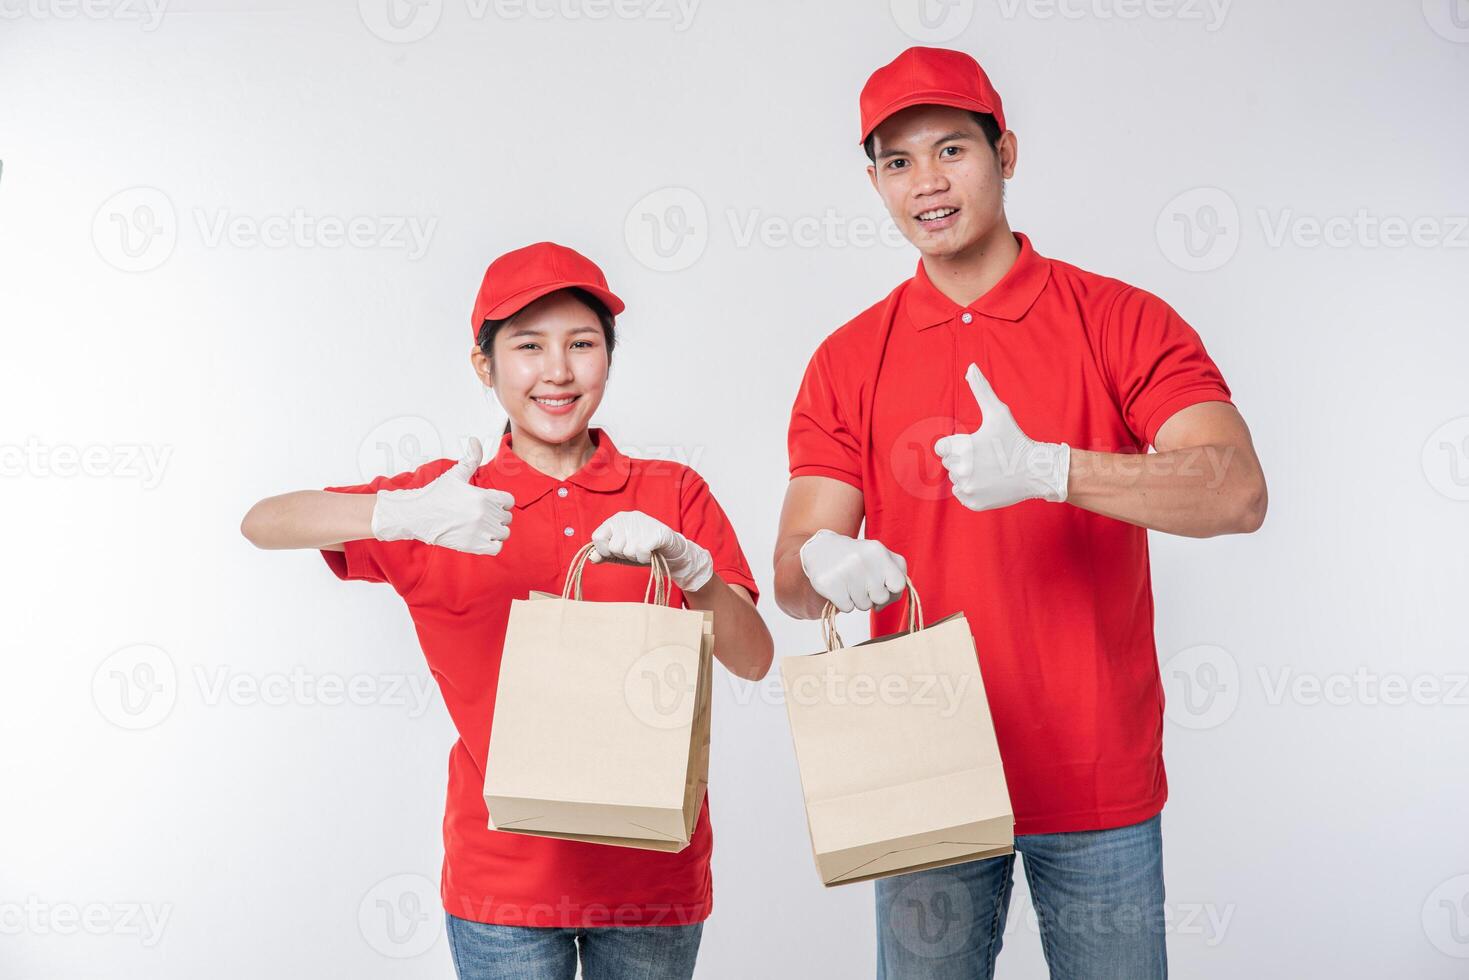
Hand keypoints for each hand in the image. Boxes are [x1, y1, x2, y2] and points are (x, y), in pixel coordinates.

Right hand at [370, 437, 514, 554]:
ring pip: (503, 533)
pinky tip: (480, 538)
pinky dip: (492, 544)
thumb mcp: (455, 474)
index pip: (509, 501)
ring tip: (481, 527)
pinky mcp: (473, 546)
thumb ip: (471, 458)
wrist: (417, 515)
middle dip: (497, 516)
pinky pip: (496, 547)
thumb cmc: (437, 494)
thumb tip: (475, 440)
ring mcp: (480, 531)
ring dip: (495, 531)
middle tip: (480, 515)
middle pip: (507, 517)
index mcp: (484, 496)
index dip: (501, 502)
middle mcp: (484, 514)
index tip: (488, 503)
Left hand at [589, 510, 713, 591]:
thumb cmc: (644, 551)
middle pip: (613, 547)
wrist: (672, 552)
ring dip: (636, 558)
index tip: (616, 552)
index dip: (604, 550)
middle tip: (636, 551)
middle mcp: (627, 517)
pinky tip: (651, 554)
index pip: (597, 536)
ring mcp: (642, 523)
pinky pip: (640, 552)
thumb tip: (591, 557)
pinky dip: (645, 558)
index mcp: (616, 519)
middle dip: (624, 555)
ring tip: (644, 551)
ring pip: (627, 551)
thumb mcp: (621, 554)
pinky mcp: (655, 532)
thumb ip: (605, 554)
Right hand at [798, 529, 906, 612]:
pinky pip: (847, 608)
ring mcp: (845, 572)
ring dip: (858, 599)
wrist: (821, 549)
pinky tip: (839, 587)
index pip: (898, 584)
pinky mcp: (829, 584)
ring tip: (849, 582)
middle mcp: (862, 560)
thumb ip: (895, 576)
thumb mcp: (880, 557)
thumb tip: (885, 604)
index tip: (882, 584)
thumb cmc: (857, 557)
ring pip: (864, 606)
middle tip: (862, 581)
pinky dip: (844, 602)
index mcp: (878, 551)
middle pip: (881, 598)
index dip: (892, 590)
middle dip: (873, 595)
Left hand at [933, 362, 1069, 511]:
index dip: (958, 444)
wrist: (1036, 470)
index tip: (976, 445)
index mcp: (962, 447)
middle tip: (987, 457)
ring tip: (990, 469)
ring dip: (968, 475)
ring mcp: (968, 488)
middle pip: (950, 463)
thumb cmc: (1015, 439)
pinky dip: (973, 490)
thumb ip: (981, 390)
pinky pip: (962, 494)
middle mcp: (962, 469)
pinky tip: (989, 482)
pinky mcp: (974, 502)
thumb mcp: (998, 413)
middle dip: (964, 459)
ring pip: (956, 479)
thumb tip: (971, 367)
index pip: (942, 447)